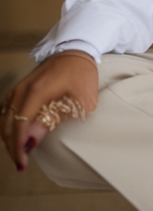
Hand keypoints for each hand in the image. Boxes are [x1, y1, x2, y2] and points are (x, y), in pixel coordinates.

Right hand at [1, 50, 97, 171]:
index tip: (23, 163)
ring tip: (21, 153)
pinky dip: (10, 125)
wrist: (76, 51)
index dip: (19, 146)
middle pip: (7, 124)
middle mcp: (22, 90)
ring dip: (9, 137)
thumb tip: (31, 140)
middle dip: (12, 146)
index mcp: (36, 92)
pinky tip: (18, 136)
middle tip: (22, 163)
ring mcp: (18, 88)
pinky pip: (7, 111)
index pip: (19, 125)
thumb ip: (54, 120)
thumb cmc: (82, 75)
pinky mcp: (19, 89)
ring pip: (4, 118)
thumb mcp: (79, 100)